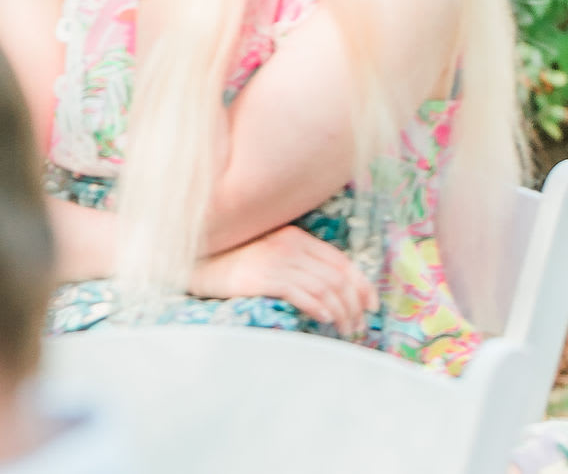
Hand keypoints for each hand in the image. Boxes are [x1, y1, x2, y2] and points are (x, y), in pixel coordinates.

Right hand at [190, 224, 372, 334]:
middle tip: (358, 328)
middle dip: (354, 306)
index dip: (362, 285)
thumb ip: (297, 263)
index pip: (341, 261)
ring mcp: (276, 259)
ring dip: (341, 313)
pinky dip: (318, 307)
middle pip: (337, 277)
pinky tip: (324, 320)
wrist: (196, 260)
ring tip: (344, 330)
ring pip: (324, 288)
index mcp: (295, 236)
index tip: (371, 306)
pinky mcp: (262, 276)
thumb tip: (331, 291)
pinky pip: (300, 292)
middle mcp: (290, 244)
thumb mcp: (270, 255)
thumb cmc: (234, 262)